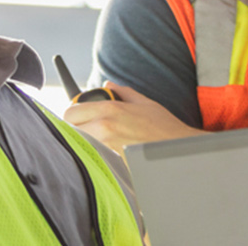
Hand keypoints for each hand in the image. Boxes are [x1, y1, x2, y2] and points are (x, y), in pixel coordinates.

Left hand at [62, 82, 205, 153]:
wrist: (177, 149)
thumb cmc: (164, 127)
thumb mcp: (144, 103)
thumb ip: (122, 92)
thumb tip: (108, 85)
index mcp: (110, 110)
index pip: (71, 112)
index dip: (74, 113)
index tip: (81, 115)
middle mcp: (104, 128)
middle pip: (70, 129)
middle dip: (77, 127)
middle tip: (90, 127)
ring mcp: (105, 148)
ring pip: (80, 143)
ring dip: (85, 140)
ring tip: (102, 139)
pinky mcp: (110, 163)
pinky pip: (92, 156)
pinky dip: (96, 153)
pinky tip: (110, 151)